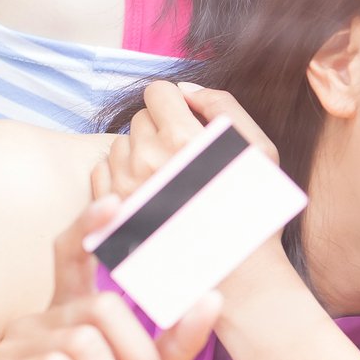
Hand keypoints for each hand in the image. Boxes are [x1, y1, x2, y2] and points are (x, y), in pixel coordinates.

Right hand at [0, 195, 219, 359]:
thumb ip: (178, 340)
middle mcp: (36, 325)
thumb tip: (211, 295)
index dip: (89, 227)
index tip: (114, 199)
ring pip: (83, 339)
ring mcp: (10, 353)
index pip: (70, 256)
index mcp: (70, 315)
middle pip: (100, 308)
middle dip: (136, 356)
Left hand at [90, 80, 279, 203]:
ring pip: (120, 144)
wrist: (236, 269)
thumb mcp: (258, 149)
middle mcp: (149, 160)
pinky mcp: (112, 211)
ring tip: (167, 179)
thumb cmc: (253, 208)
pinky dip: (120, 175)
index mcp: (184, 139)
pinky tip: (147, 191)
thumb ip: (223, 106)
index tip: (186, 124)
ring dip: (139, 154)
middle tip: (183, 159)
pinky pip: (102, 171)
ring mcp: (126, 187)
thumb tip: (185, 90)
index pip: (157, 92)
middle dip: (159, 131)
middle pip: (139, 119)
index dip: (174, 104)